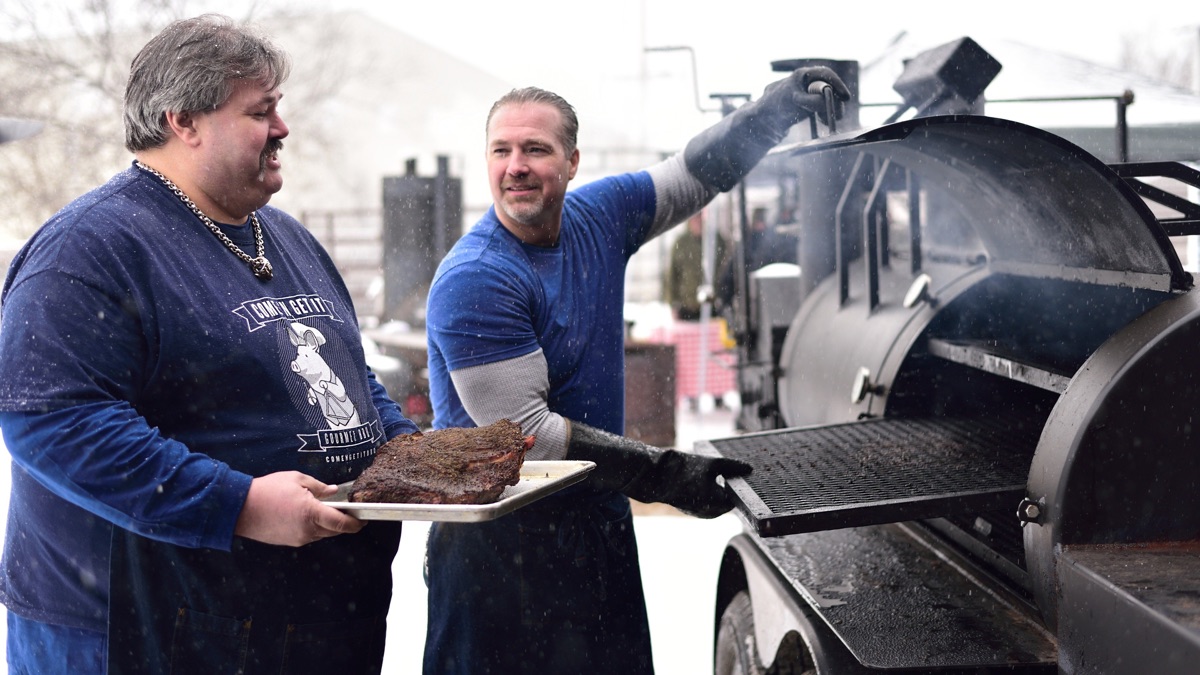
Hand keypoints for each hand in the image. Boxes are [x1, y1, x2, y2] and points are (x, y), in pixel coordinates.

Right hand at [234, 471, 364, 546]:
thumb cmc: (268, 490)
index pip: (342, 524)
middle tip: (346, 512)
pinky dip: (313, 528)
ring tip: (324, 510)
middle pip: (334, 531)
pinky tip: (306, 516)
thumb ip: (319, 487)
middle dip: (343, 523)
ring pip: (321, 534)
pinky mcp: (288, 542)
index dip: (356, 524)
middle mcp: (307, 530)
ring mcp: (297, 538)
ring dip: (327, 525)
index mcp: (312, 513)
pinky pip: (308, 536)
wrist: (240, 508)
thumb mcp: (297, 480)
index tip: (363, 520)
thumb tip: (333, 491)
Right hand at [652, 449, 751, 518]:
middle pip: (728, 501)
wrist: (657, 476)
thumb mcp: (713, 464)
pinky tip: (705, 479)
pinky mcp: (691, 509)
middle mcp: (710, 513)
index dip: (741, 486)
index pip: (738, 498)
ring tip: (719, 474)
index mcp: (719, 504)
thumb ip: (733, 466)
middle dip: (730, 488)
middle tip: (733, 472)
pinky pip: (705, 502)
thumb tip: (749, 468)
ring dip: (719, 490)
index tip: (742, 474)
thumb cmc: (686, 470)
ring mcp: (699, 512)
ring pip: (716, 502)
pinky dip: (708, 493)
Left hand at [760, 65, 850, 125]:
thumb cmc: (775, 106)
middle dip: (835, 101)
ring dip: (830, 109)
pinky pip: (821, 106)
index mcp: (801, 75)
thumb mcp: (795, 102)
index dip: (837, 84)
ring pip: (826, 98)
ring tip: (828, 120)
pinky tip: (822, 121)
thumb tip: (829, 101)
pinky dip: (824, 113)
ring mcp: (807, 92)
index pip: (826, 74)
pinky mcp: (807, 104)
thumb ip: (812, 100)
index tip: (846, 97)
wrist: (762, 120)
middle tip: (838, 114)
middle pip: (828, 87)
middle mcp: (806, 81)